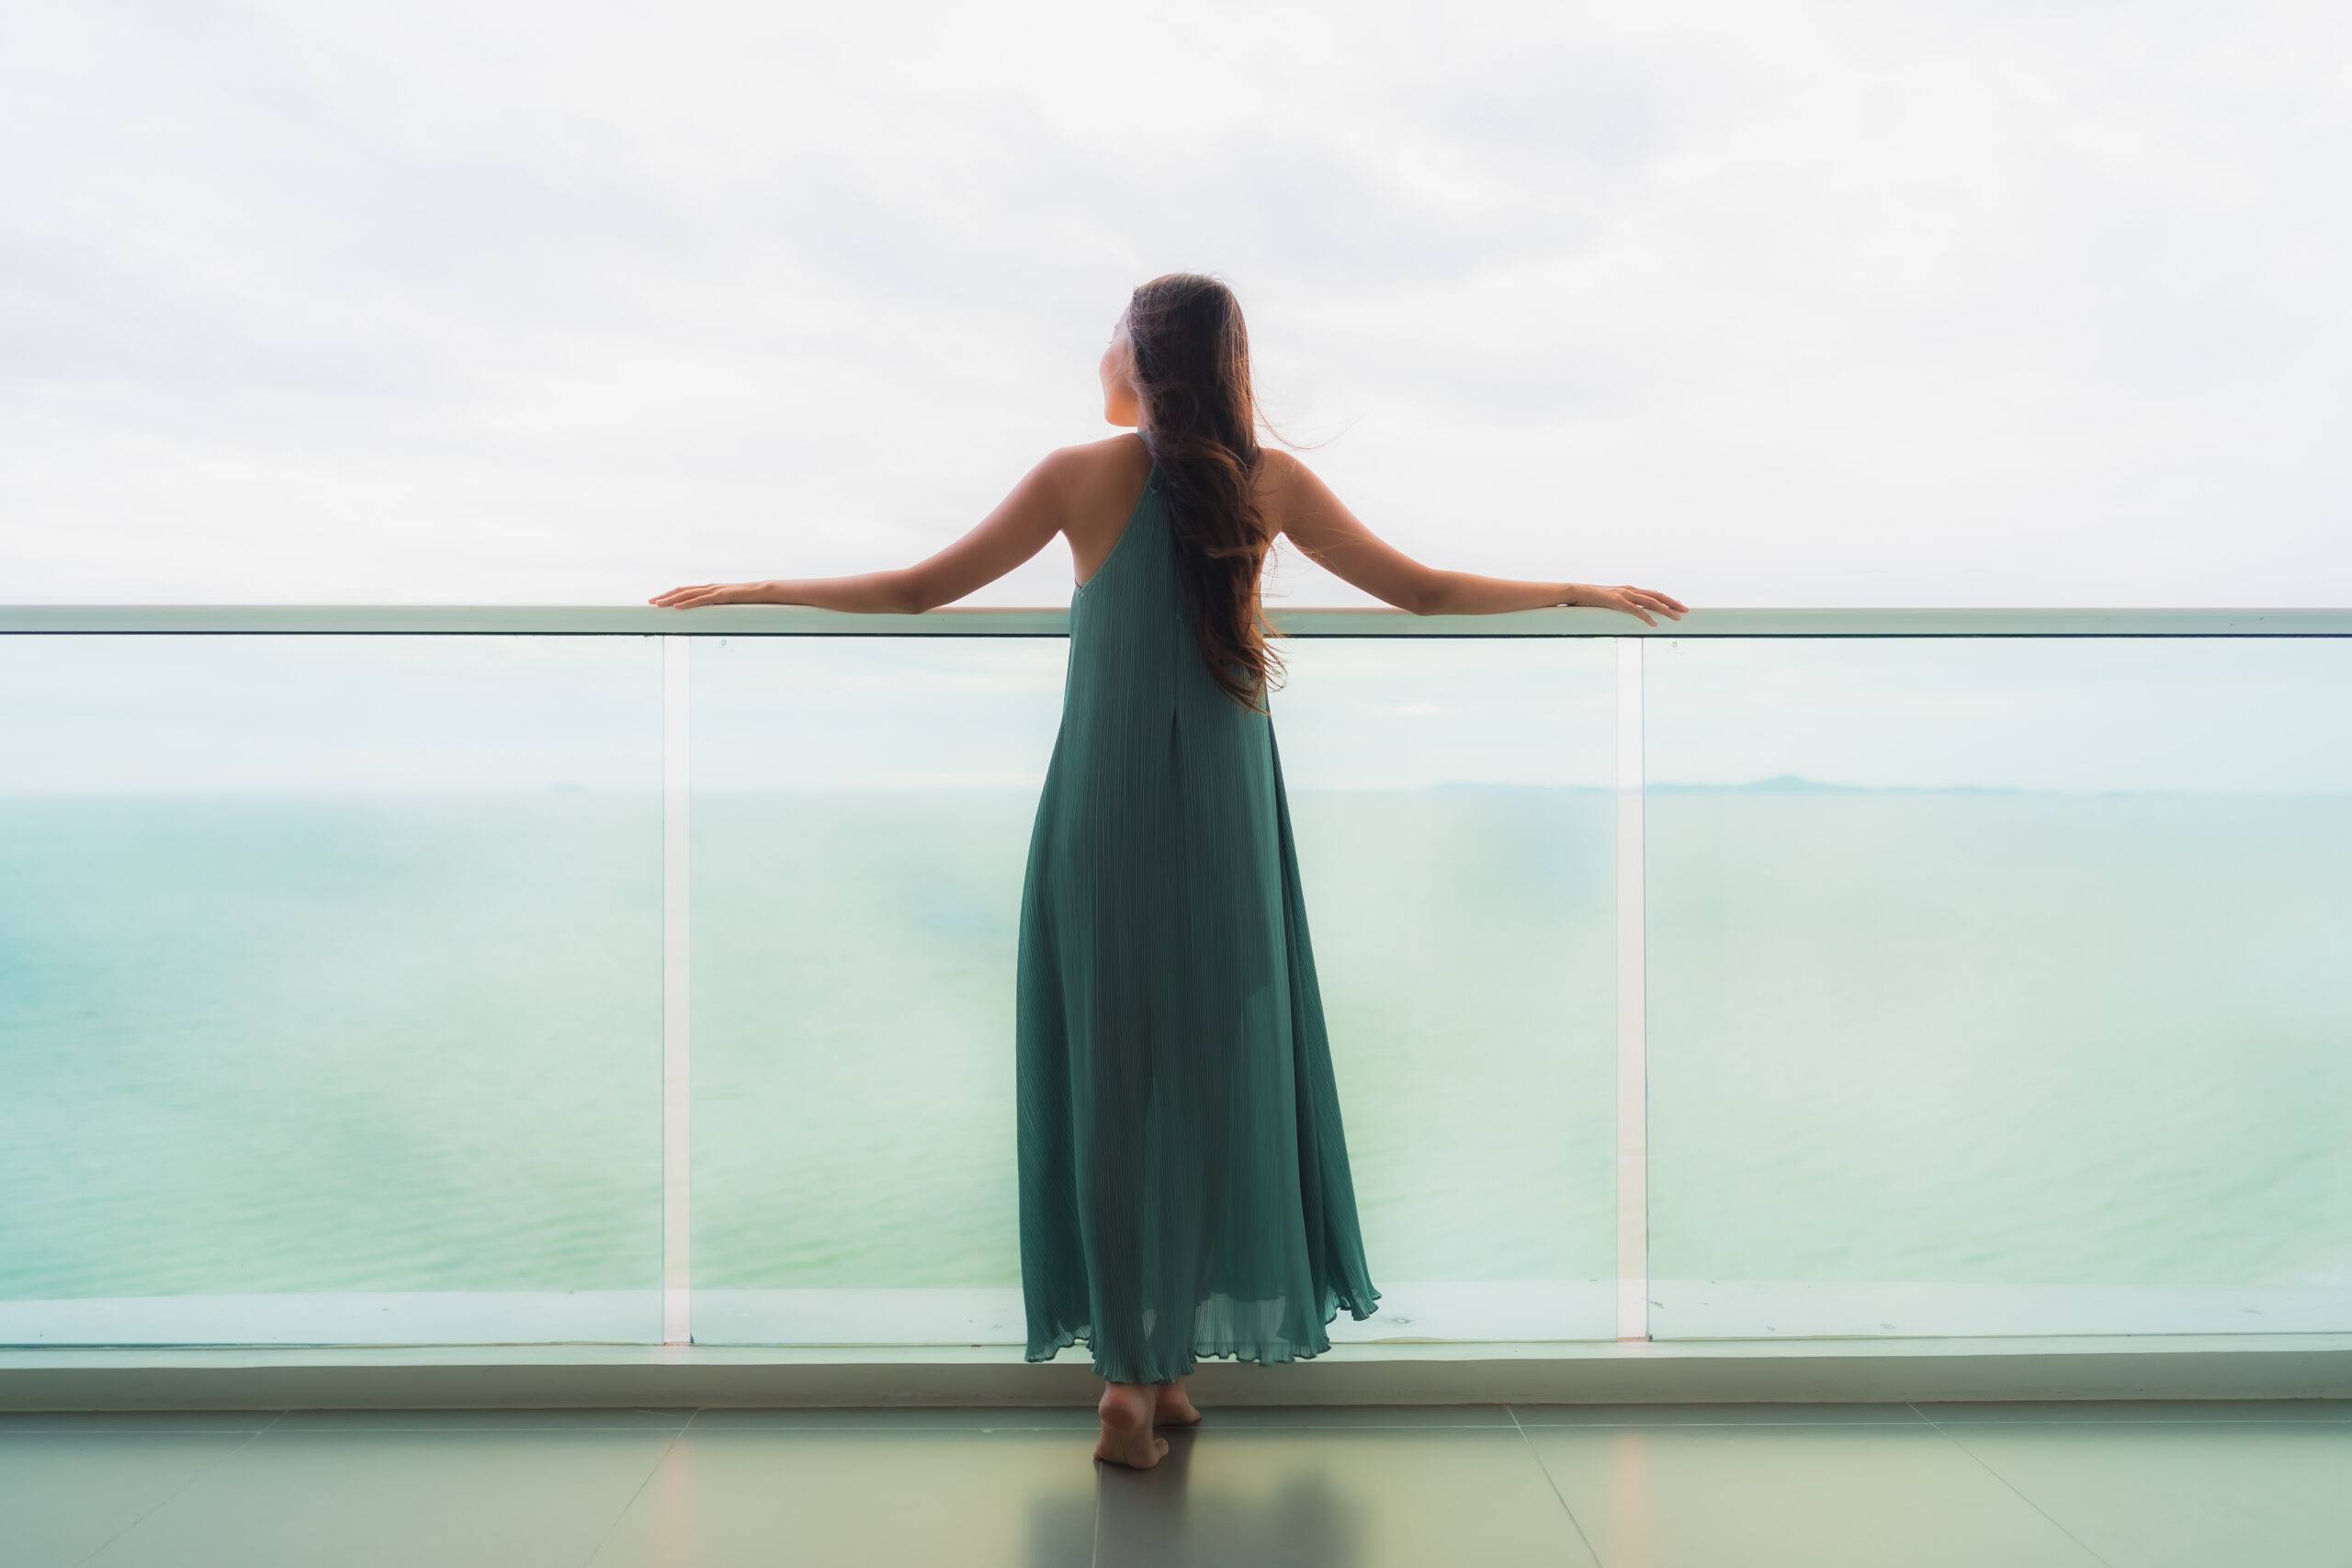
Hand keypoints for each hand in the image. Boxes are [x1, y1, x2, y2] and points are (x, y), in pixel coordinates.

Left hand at [649, 581, 770, 608]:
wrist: (763, 591)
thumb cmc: (748, 599)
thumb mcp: (729, 603)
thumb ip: (718, 606)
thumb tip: (710, 614)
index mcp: (709, 589)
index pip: (685, 591)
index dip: (670, 595)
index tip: (657, 600)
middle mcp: (709, 587)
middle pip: (681, 590)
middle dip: (664, 596)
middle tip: (650, 602)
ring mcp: (714, 590)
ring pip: (688, 594)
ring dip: (671, 599)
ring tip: (658, 605)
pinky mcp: (721, 596)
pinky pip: (701, 600)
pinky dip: (688, 603)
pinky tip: (677, 607)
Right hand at [1570, 583, 1687, 626]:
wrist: (1576, 592)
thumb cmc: (1591, 599)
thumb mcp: (1609, 601)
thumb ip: (1619, 605)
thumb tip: (1626, 613)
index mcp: (1629, 590)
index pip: (1653, 594)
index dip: (1667, 600)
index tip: (1679, 605)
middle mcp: (1630, 590)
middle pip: (1657, 596)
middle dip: (1673, 603)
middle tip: (1686, 610)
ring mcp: (1624, 595)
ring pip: (1650, 602)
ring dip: (1665, 610)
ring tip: (1676, 618)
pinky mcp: (1616, 601)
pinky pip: (1635, 610)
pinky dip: (1646, 617)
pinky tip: (1654, 624)